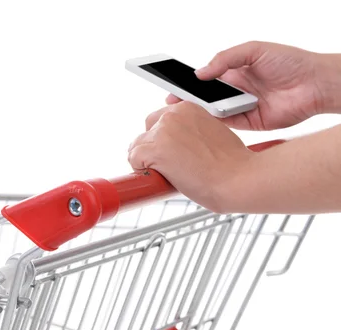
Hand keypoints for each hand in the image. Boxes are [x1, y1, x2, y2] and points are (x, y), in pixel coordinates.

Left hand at [128, 101, 253, 212]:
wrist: (239, 179)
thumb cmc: (231, 165)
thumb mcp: (211, 135)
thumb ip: (190, 133)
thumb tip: (175, 146)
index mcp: (188, 108)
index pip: (162, 120)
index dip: (165, 139)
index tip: (174, 153)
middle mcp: (173, 114)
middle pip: (147, 130)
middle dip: (153, 147)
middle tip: (170, 165)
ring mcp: (162, 131)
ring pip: (137, 146)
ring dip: (147, 161)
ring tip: (169, 174)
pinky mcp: (154, 149)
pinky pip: (133, 159)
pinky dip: (141, 170)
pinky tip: (160, 177)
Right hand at [167, 41, 340, 129]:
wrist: (315, 84)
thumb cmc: (290, 62)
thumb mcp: (254, 50)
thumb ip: (225, 59)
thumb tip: (200, 73)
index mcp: (234, 72)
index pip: (204, 79)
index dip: (186, 84)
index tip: (170, 88)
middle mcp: (235, 91)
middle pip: (204, 98)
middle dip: (187, 101)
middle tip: (170, 105)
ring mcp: (241, 107)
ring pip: (213, 112)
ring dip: (199, 113)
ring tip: (182, 114)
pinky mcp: (249, 123)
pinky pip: (226, 124)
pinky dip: (214, 123)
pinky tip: (202, 121)